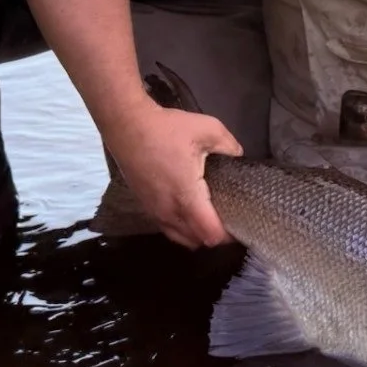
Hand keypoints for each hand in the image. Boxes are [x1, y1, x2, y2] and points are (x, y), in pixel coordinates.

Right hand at [104, 99, 242, 248]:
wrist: (126, 125)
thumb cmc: (166, 129)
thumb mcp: (207, 129)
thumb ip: (229, 145)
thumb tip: (238, 156)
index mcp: (186, 196)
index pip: (210, 233)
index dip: (228, 234)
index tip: (240, 222)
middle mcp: (169, 210)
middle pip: (197, 240)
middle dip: (214, 234)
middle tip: (228, 217)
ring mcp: (155, 211)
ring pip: (180, 237)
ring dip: (196, 233)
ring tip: (209, 216)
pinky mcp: (145, 206)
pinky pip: (168, 228)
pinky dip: (181, 227)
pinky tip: (188, 210)